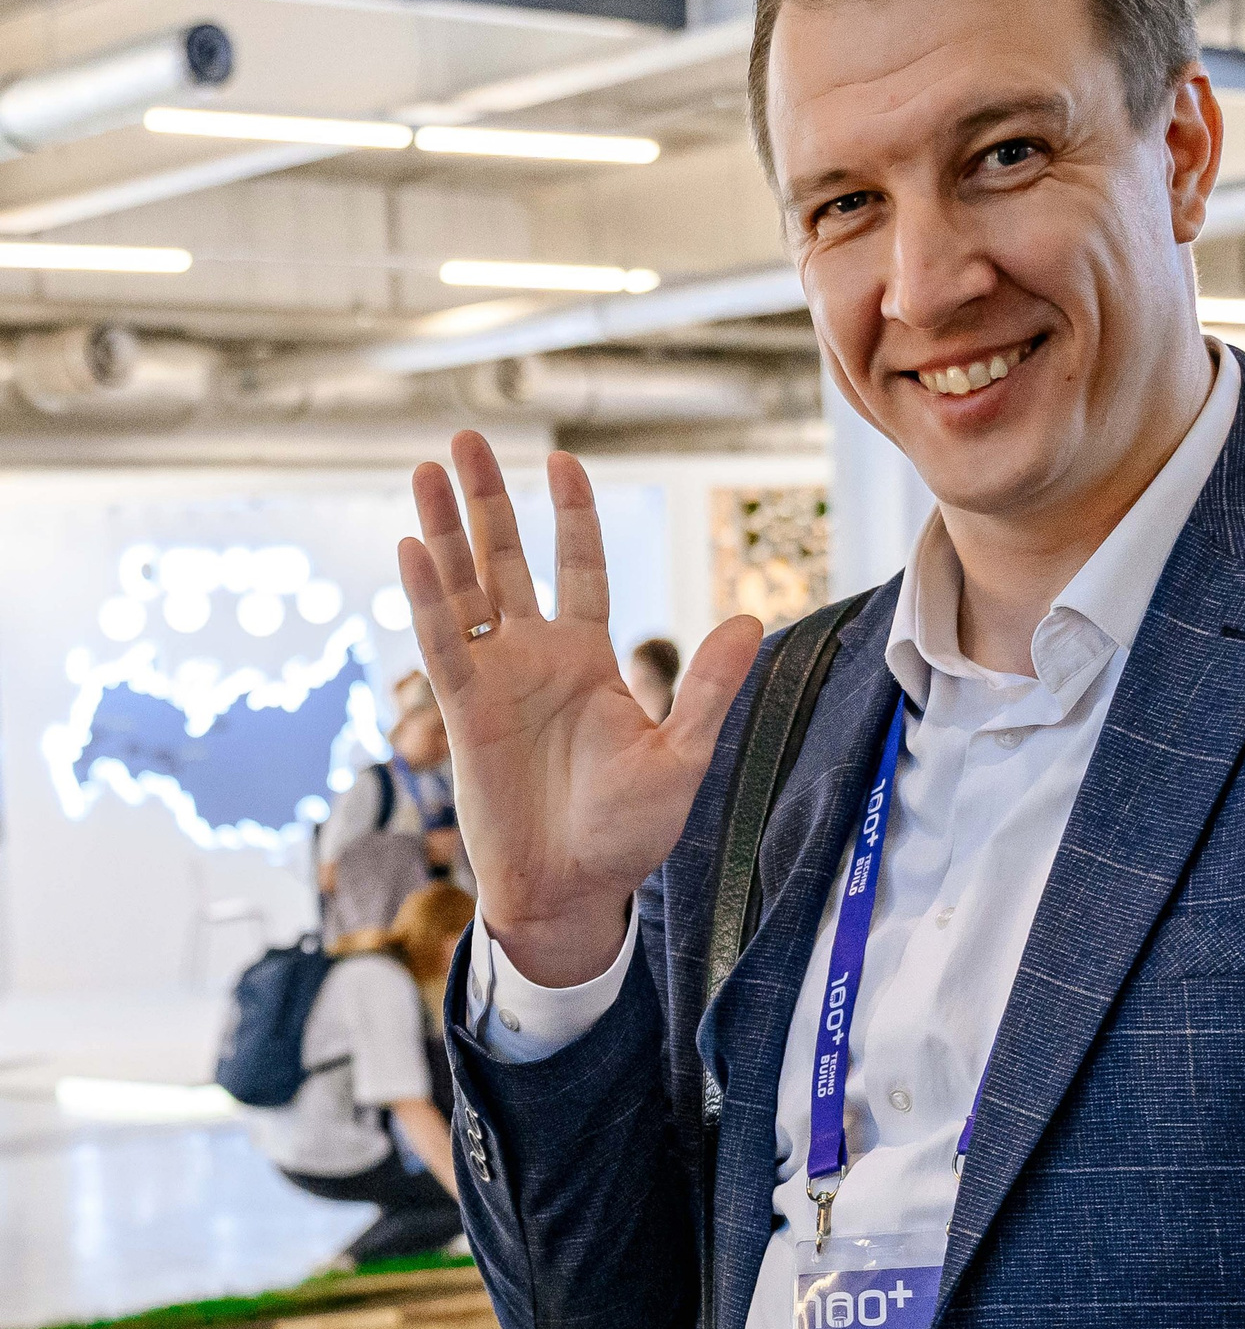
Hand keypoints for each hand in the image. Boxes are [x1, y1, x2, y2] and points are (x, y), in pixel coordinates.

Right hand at [398, 431, 761, 984]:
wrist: (572, 891)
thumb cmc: (629, 834)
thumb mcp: (681, 757)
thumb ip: (706, 689)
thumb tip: (748, 620)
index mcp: (590, 661)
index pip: (580, 568)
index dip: (571, 515)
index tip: (563, 460)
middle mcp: (537, 659)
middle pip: (507, 561)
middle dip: (488, 501)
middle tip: (465, 437)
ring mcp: (495, 681)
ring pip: (465, 589)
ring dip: (445, 532)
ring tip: (427, 468)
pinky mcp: (462, 712)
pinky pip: (443, 643)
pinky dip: (427, 597)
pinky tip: (412, 547)